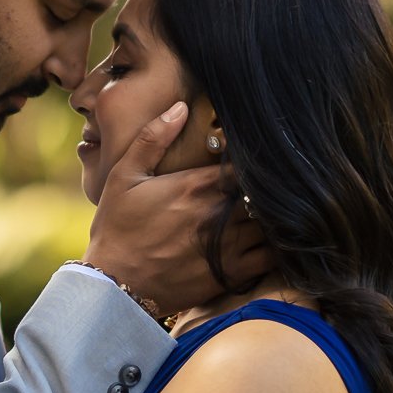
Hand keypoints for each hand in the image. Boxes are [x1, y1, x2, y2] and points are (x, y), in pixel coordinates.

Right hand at [84, 105, 274, 316]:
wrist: (114, 285)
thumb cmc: (117, 228)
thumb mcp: (124, 176)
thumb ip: (153, 138)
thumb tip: (180, 107)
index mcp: (197, 185)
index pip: (246, 163)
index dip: (254, 159)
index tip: (252, 158)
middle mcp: (219, 214)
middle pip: (265, 192)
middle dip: (268, 187)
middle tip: (268, 184)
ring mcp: (228, 245)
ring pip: (273, 223)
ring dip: (274, 215)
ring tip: (271, 211)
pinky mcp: (231, 273)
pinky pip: (271, 258)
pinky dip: (278, 247)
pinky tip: (271, 241)